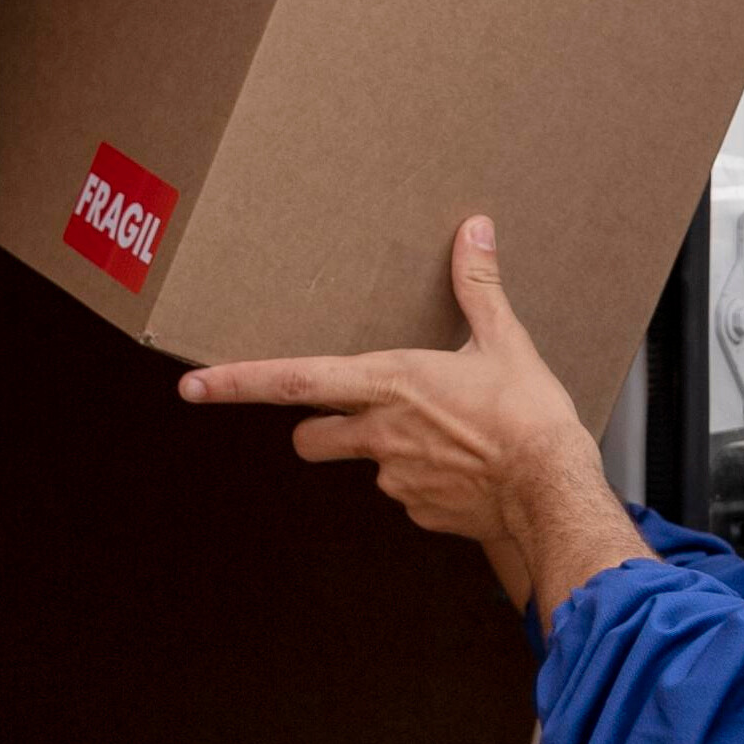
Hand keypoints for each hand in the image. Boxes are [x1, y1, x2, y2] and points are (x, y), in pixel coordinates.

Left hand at [181, 217, 652, 619]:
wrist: (552, 492)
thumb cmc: (527, 417)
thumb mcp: (505, 341)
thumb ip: (478, 286)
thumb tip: (473, 231)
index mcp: (389, 383)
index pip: (293, 381)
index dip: (235, 382)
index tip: (191, 385)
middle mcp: (380, 434)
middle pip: (308, 436)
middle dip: (313, 429)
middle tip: (343, 417)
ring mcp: (395, 480)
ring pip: (362, 465)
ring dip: (383, 453)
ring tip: (439, 439)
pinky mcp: (419, 512)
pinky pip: (407, 496)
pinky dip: (427, 483)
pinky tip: (464, 469)